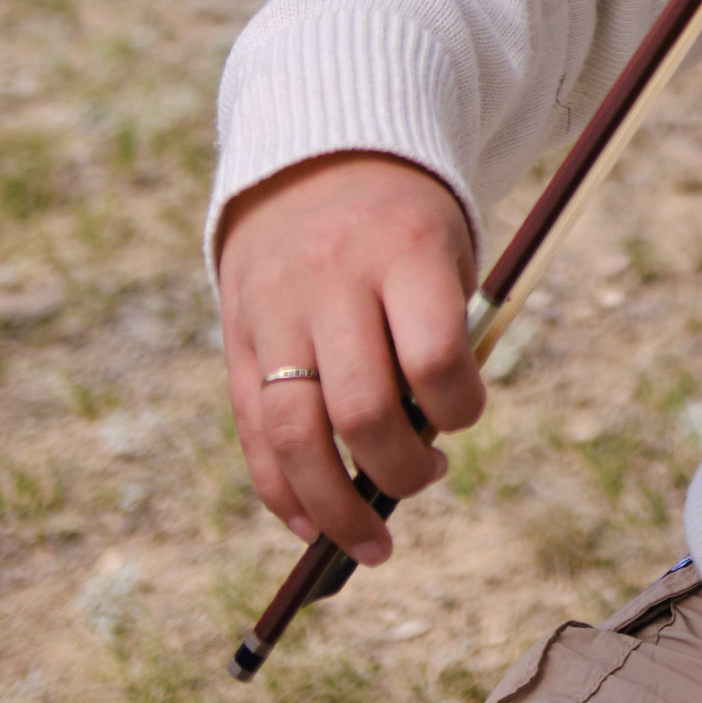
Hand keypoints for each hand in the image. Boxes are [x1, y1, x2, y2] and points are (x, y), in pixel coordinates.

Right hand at [216, 153, 483, 564]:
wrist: (318, 158)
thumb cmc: (407, 227)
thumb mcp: (447, 254)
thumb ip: (447, 337)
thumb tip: (431, 447)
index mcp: (402, 250)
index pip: (433, 356)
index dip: (459, 407)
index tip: (464, 417)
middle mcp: (330, 281)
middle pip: (359, 408)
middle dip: (399, 469)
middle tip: (426, 479)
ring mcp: (274, 311)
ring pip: (293, 434)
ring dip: (334, 507)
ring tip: (372, 544)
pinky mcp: (237, 336)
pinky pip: (251, 431)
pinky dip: (280, 492)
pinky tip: (312, 525)